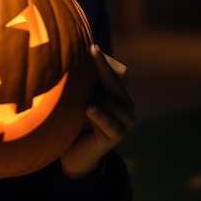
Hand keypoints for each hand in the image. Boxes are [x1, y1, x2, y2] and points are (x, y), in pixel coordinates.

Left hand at [60, 44, 134, 178]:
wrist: (74, 153)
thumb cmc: (74, 119)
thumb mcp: (80, 95)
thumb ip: (84, 78)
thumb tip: (78, 51)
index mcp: (118, 92)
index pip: (119, 71)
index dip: (106, 61)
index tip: (91, 47)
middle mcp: (126, 104)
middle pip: (116, 81)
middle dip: (102, 69)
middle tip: (91, 52)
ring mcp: (125, 120)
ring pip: (112, 99)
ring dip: (95, 96)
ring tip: (80, 97)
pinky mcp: (118, 135)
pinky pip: (110, 122)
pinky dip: (99, 115)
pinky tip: (89, 108)